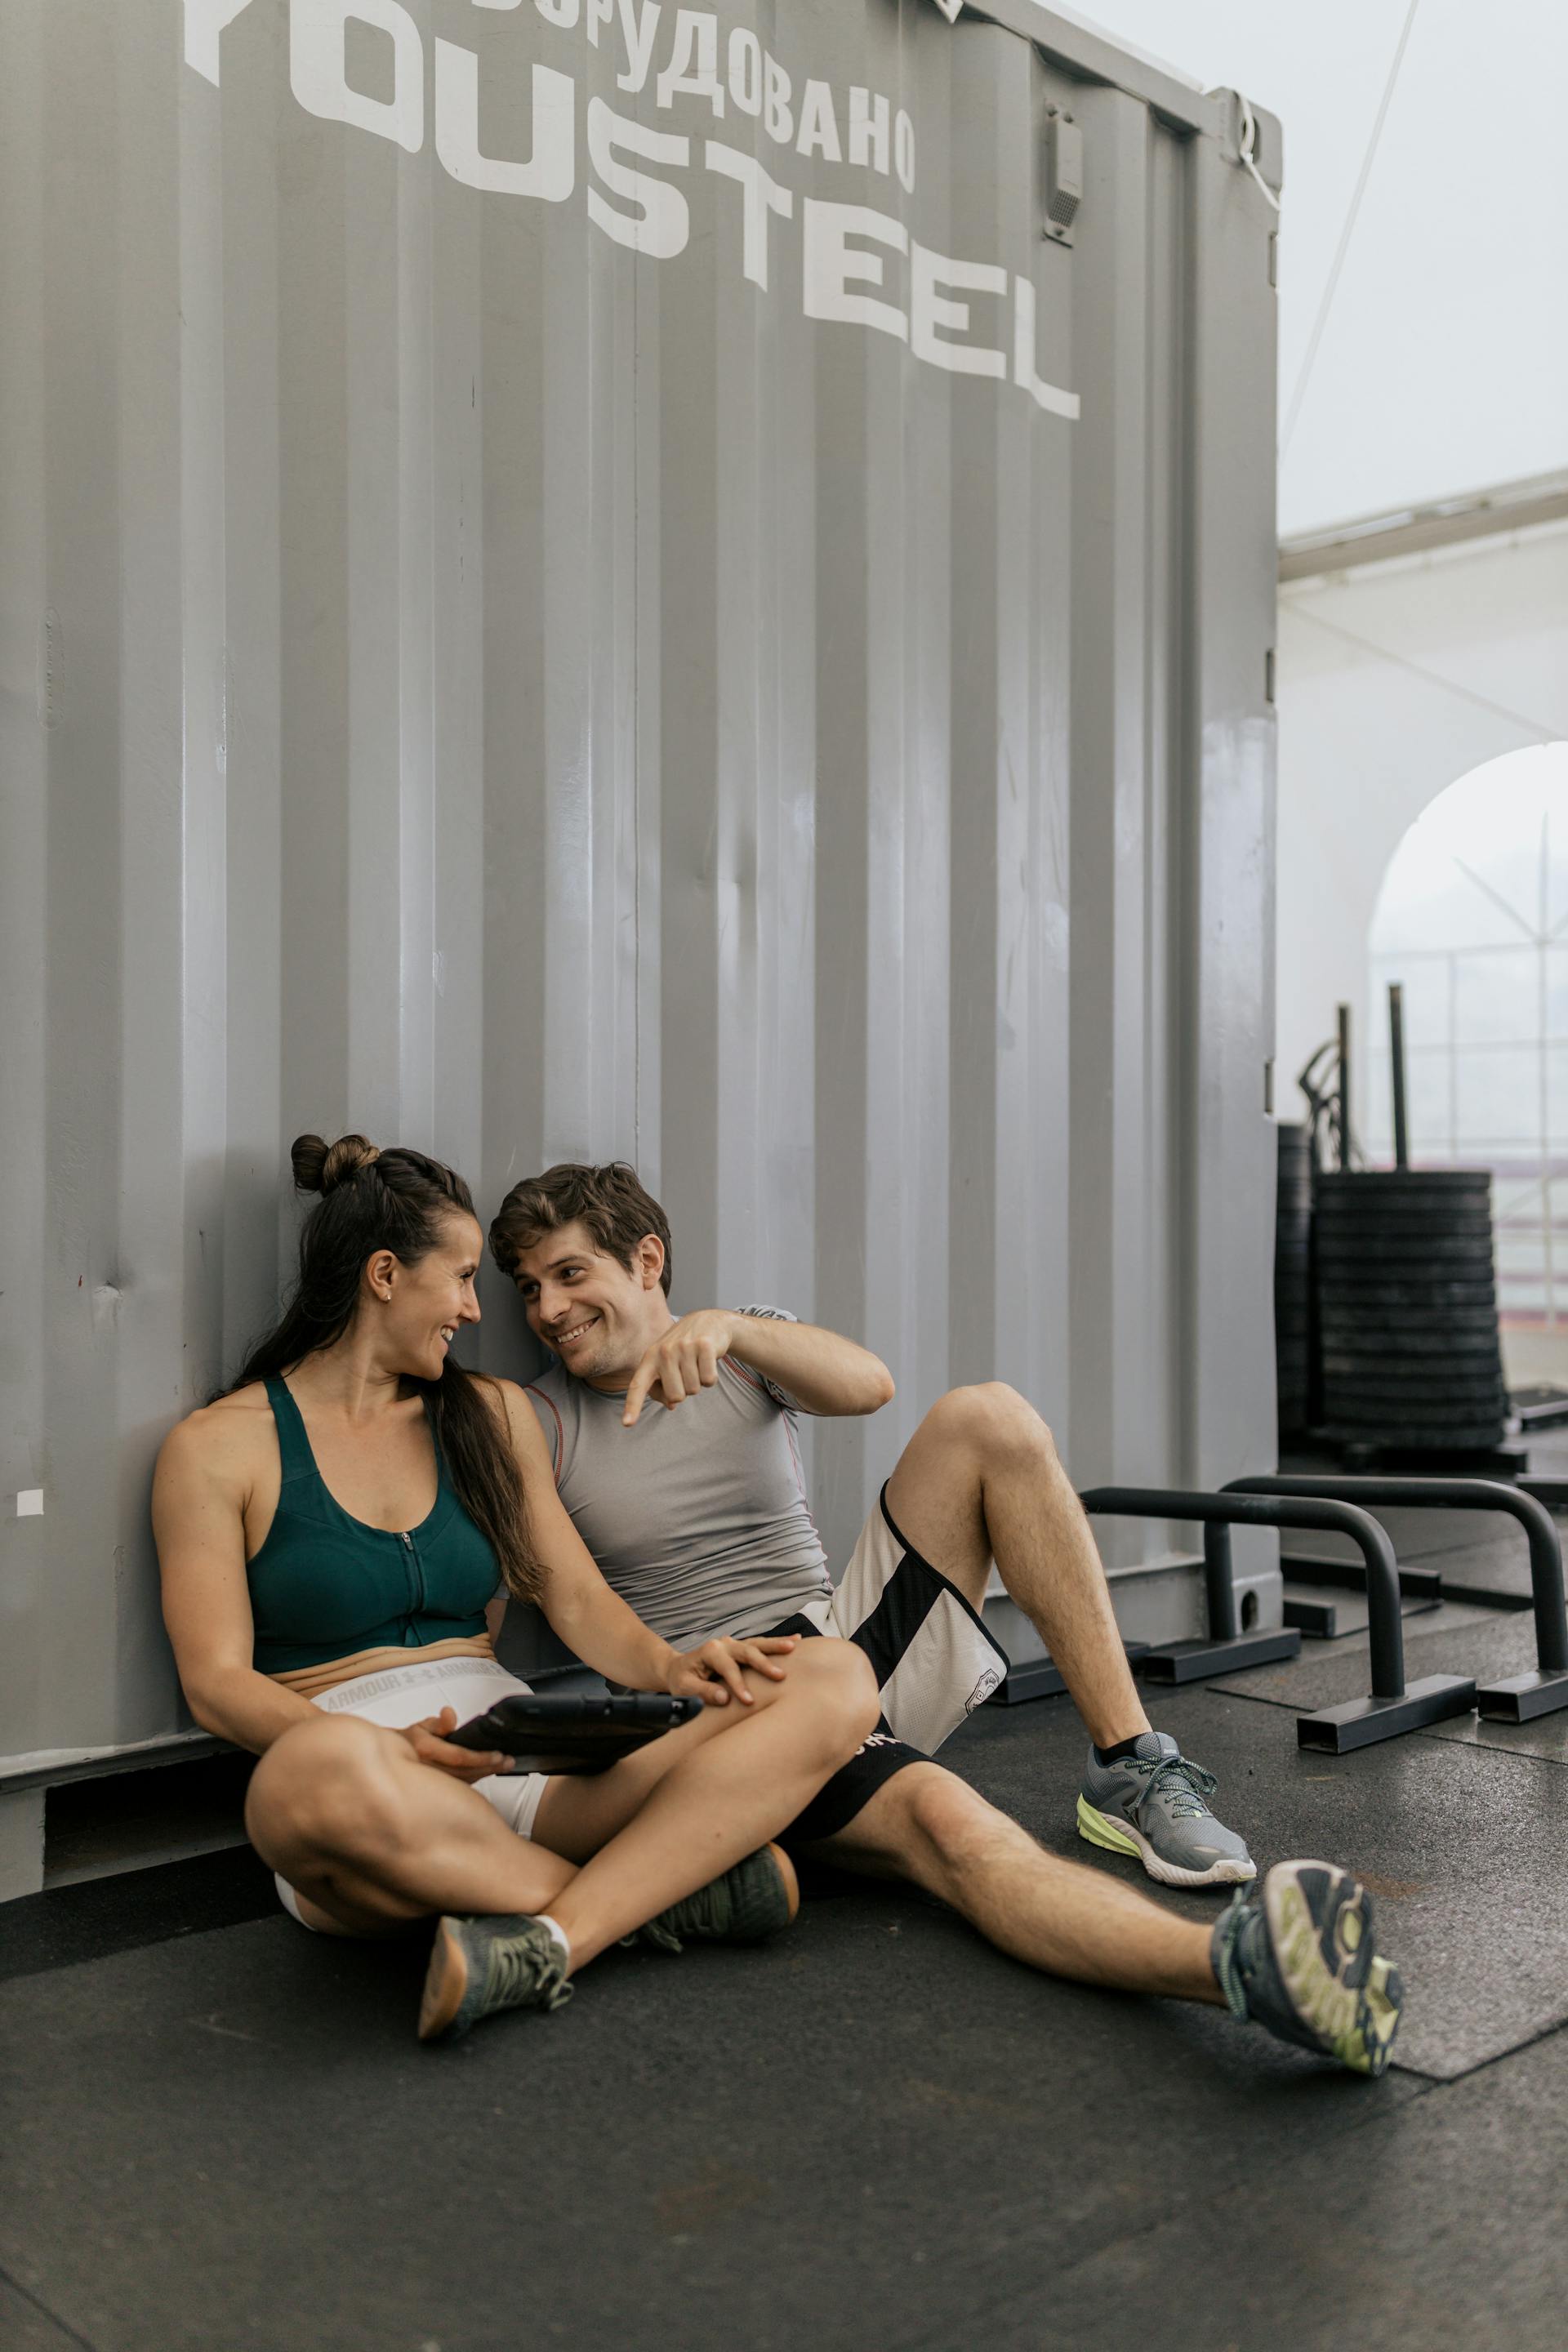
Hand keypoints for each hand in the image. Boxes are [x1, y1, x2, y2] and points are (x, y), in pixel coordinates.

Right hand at [398, 1708, 507, 1781]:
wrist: (392, 1761)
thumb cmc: (408, 1742)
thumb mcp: (422, 1726)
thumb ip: (439, 1722)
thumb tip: (449, 1714)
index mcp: (425, 1750)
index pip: (459, 1757)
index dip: (481, 1758)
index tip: (498, 1755)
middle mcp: (428, 1770)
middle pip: (466, 1773)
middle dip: (489, 1768)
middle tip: (508, 1762)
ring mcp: (432, 1783)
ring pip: (464, 1783)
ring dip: (485, 1775)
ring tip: (503, 1766)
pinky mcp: (437, 1791)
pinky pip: (460, 1787)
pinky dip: (476, 1780)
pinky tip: (487, 1773)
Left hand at [623, 1310, 739, 1424]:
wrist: (707, 1321)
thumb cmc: (683, 1349)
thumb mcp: (667, 1364)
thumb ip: (663, 1388)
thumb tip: (671, 1405)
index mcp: (649, 1358)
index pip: (638, 1385)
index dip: (632, 1406)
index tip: (627, 1424)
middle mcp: (664, 1352)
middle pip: (675, 1396)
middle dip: (684, 1391)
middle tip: (686, 1371)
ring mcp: (684, 1347)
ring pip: (694, 1389)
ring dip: (698, 1382)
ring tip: (696, 1364)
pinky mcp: (704, 1346)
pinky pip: (709, 1380)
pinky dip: (711, 1377)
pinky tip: (708, 1361)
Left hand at [665, 1634, 799, 1707]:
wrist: (679, 1668)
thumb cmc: (682, 1680)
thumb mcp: (684, 1688)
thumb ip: (703, 1692)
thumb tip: (725, 1698)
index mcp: (709, 1651)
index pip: (728, 1667)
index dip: (739, 1684)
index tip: (749, 1701)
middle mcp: (724, 1643)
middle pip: (747, 1650)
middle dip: (764, 1662)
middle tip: (781, 1675)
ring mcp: (734, 1644)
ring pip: (758, 1643)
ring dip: (776, 1645)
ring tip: (794, 1647)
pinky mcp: (741, 1648)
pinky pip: (761, 1644)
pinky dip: (777, 1643)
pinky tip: (796, 1641)